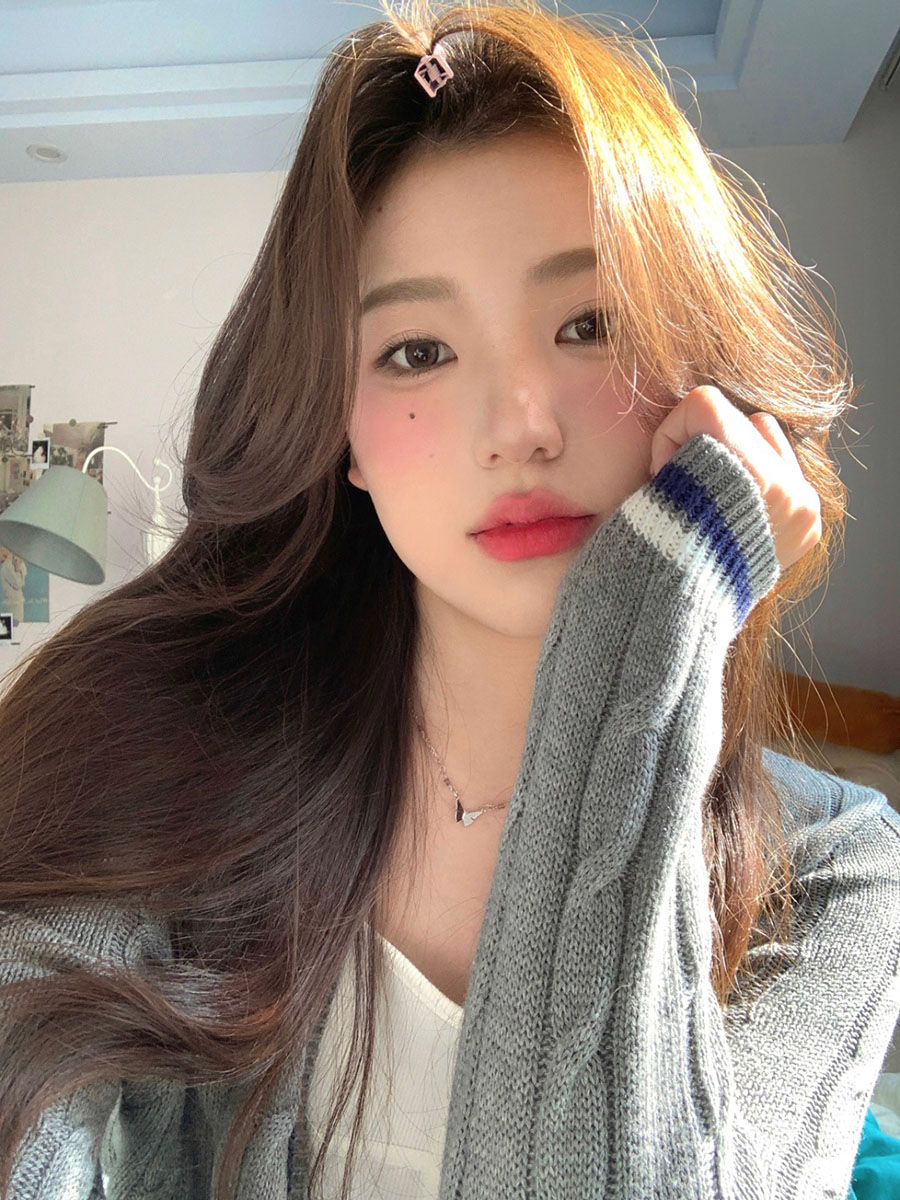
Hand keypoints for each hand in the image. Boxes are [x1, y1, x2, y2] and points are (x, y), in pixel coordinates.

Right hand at [649, 386, 821, 572]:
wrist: (676, 617)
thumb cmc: (652, 554)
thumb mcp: (650, 495)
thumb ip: (678, 452)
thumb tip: (688, 427)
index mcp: (743, 477)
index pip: (706, 405)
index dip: (673, 435)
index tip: (662, 475)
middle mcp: (784, 489)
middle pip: (744, 419)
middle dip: (709, 445)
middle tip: (686, 489)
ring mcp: (802, 509)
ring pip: (771, 441)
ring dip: (740, 459)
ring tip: (713, 501)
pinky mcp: (809, 525)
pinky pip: (785, 477)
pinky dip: (757, 488)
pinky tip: (734, 518)